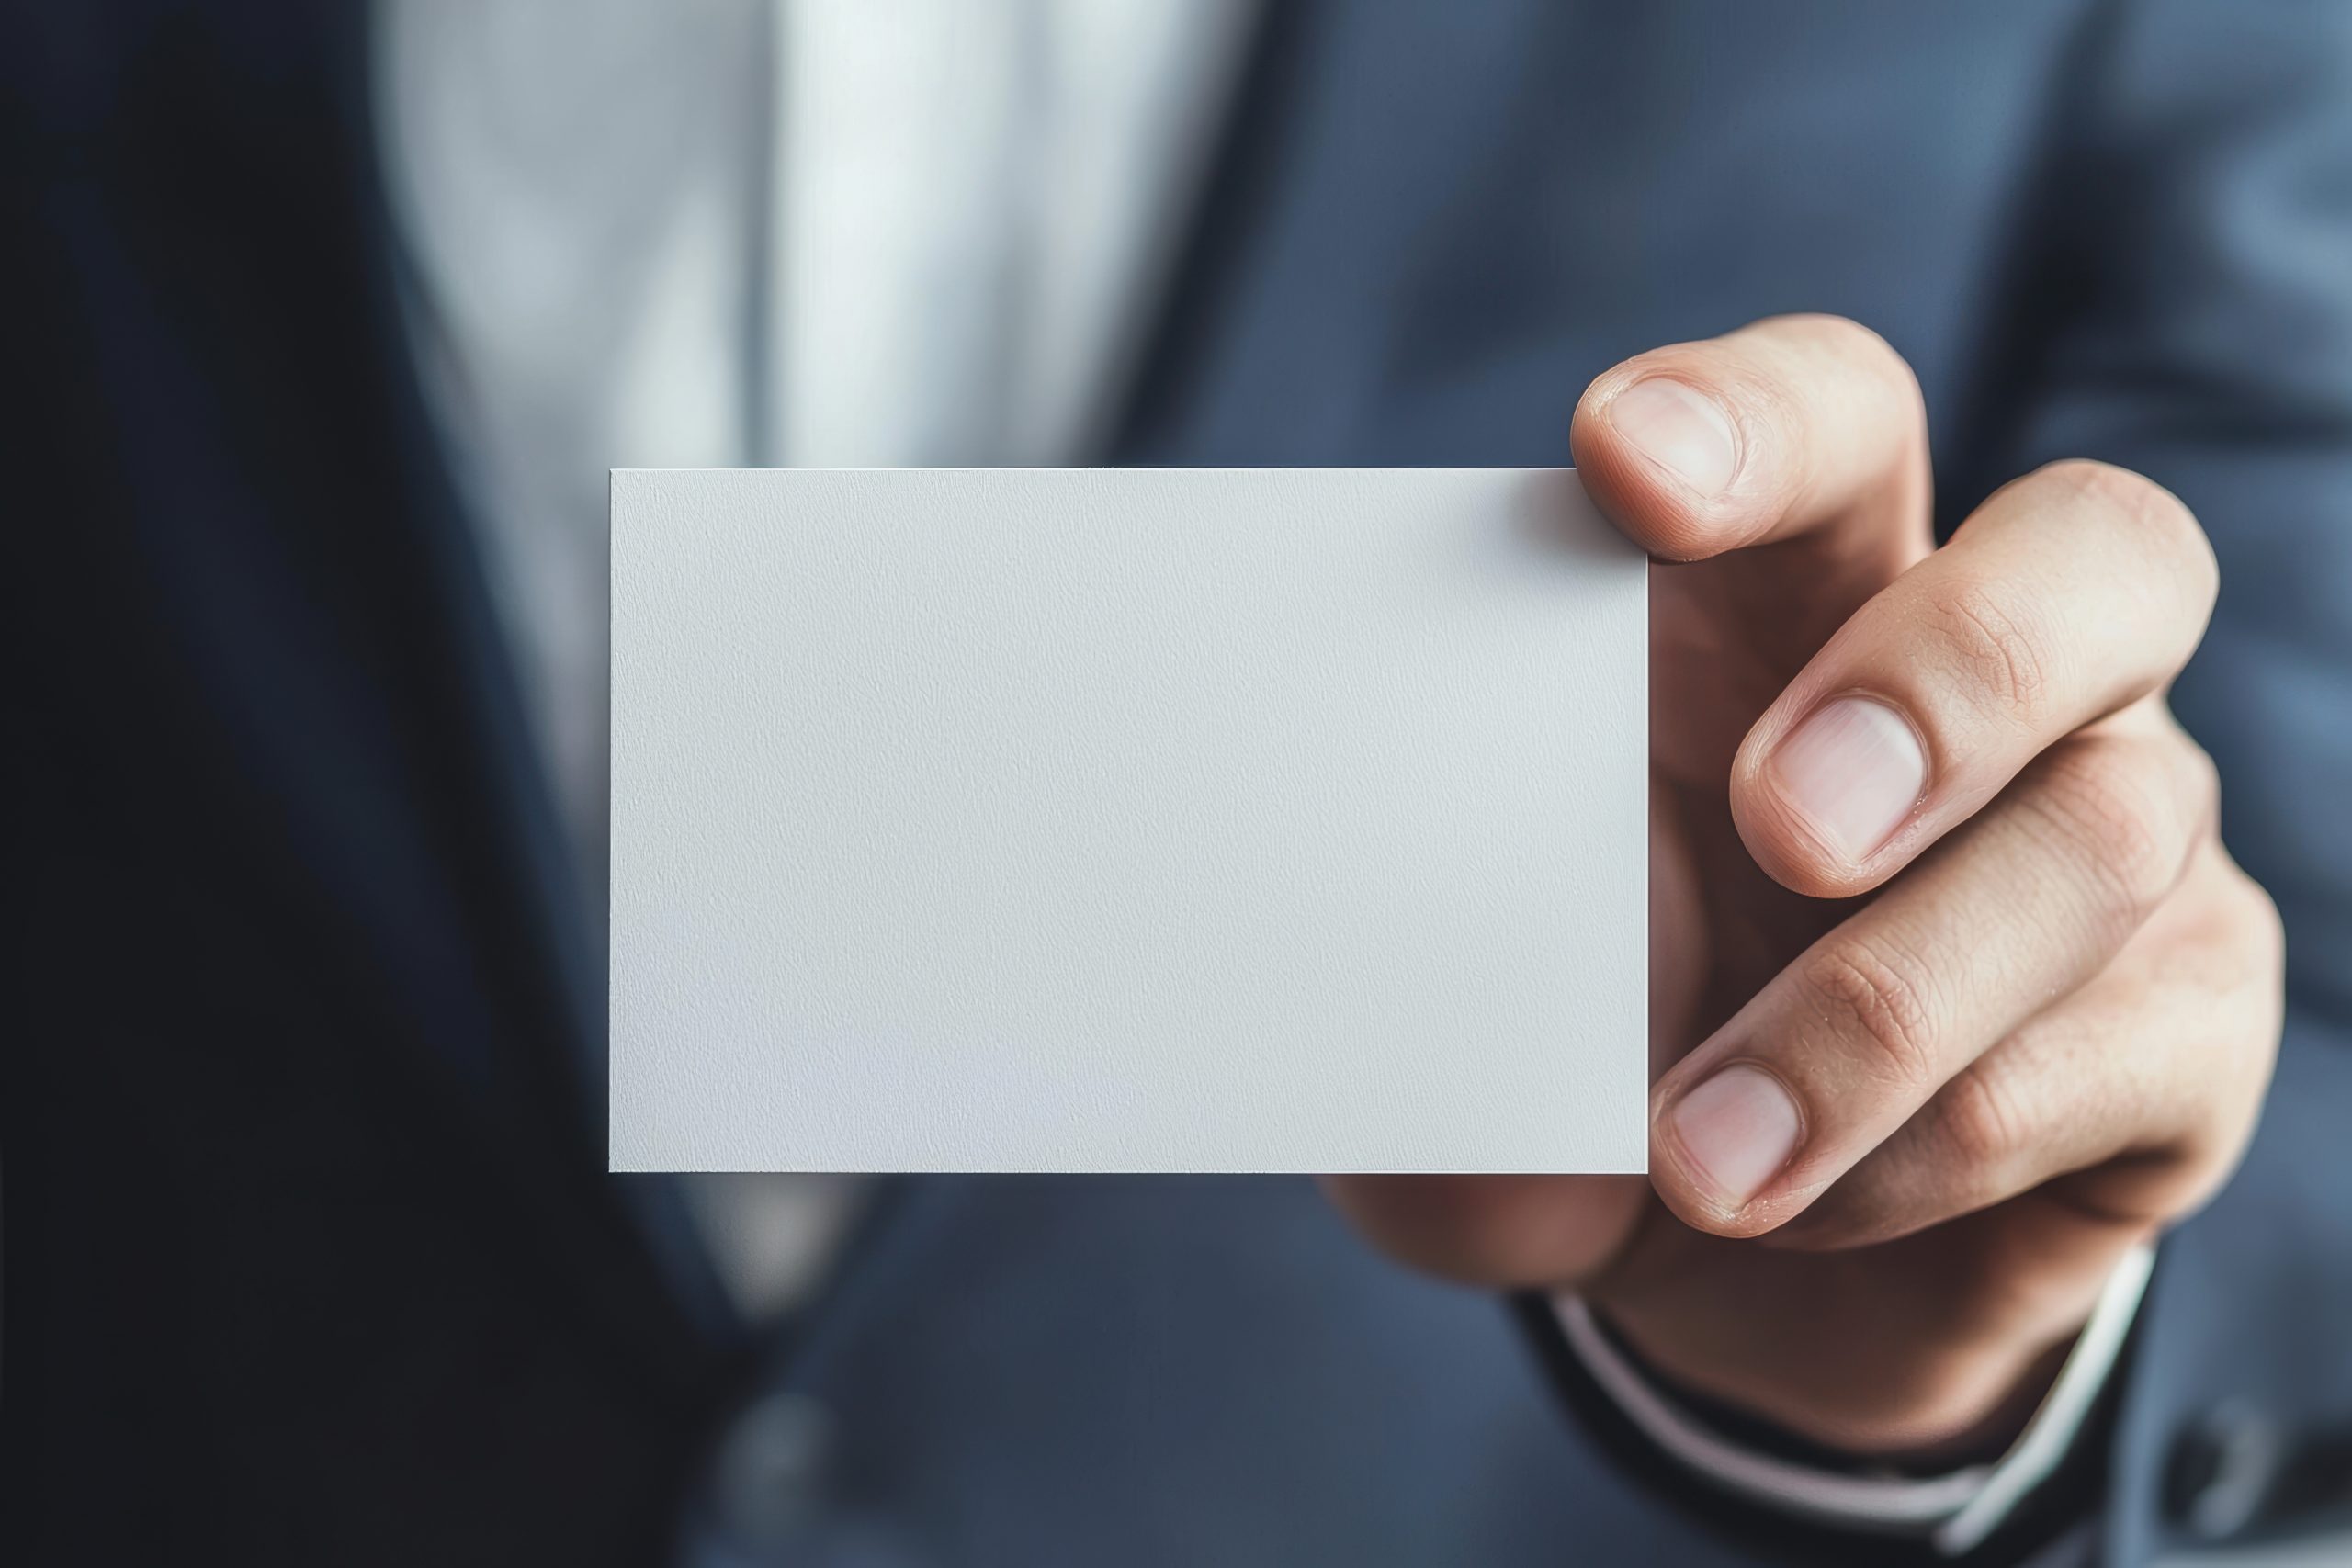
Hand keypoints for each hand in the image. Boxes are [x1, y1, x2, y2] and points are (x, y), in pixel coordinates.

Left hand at [1329, 315, 2286, 1455]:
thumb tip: (1342, 916)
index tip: (1620, 466)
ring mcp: (2110, 843)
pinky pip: (2117, 1052)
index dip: (1750, 420)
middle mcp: (1989, 690)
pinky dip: (1929, 1144)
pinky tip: (1793, 1205)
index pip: (1826, 423)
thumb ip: (1412, 955)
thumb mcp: (1456, 1014)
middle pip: (2094, 545)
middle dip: (1947, 669)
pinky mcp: (2184, 1026)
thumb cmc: (1576, 1075)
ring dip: (1879, 1012)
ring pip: (2105, 830)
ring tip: (1700, 1157)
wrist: (1724, 1282)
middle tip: (1784, 826)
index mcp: (1786, 609)